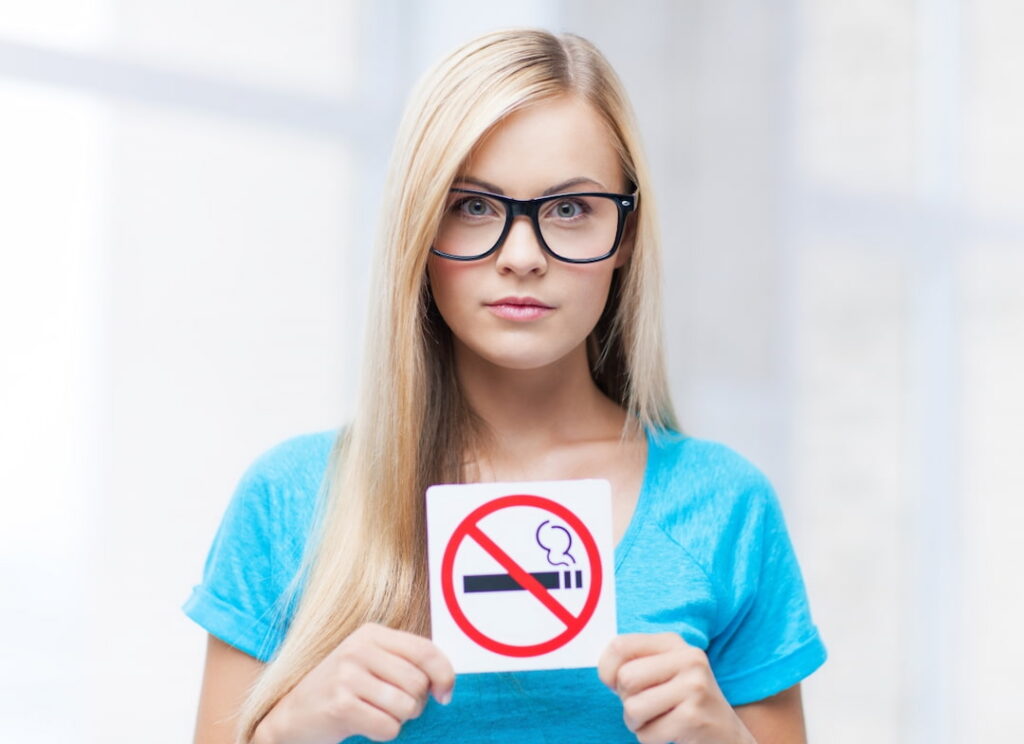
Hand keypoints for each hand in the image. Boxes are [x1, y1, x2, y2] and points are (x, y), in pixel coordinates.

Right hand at [259, 622, 454, 743]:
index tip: (444, 695)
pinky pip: (388, 727)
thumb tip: (446, 684)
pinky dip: (383, 732)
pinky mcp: (340, 704)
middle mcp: (359, 649)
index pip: (425, 650)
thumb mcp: (372, 663)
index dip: (444, 675)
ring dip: (399, 719)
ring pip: (406, 706)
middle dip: (416, 703)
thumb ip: (406, 663)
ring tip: (378, 713)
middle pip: (418, 682)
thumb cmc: (343, 690)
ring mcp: (347, 675)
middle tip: (396, 707)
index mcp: (371, 633)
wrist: (292, 715)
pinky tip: (364, 724)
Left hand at [598, 632, 754, 743]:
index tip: (618, 685)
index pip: (620, 646)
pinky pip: (647, 734)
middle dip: (627, 701)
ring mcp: (695, 687)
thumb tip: (606, 674)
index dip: (607, 671)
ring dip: (638, 724)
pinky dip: (651, 740)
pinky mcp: (694, 717)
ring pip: (633, 708)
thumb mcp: (662, 674)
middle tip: (648, 707)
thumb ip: (633, 664)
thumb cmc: (682, 705)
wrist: (727, 737)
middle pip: (625, 679)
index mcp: (674, 643)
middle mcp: (689, 659)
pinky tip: (672, 733)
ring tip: (660, 721)